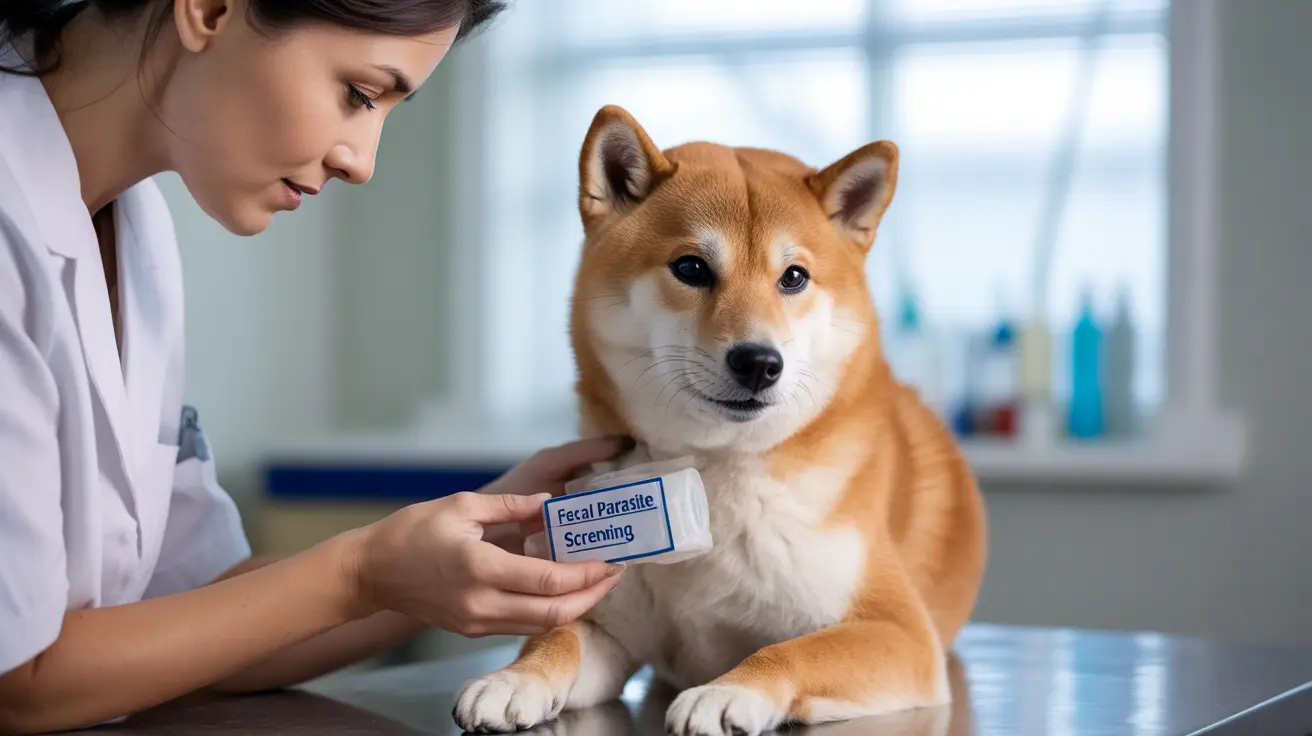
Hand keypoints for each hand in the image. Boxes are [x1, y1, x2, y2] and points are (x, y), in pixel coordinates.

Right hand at [350, 437, 631, 636]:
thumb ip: (512, 506)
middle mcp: (482, 602)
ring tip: (596, 582)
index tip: (612, 559)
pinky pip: (520, 624)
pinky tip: (561, 589)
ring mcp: (476, 621)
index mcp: (481, 568)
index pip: (550, 580)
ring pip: (540, 625)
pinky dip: (548, 610)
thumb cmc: (412, 531)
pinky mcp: (471, 629)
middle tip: (615, 574)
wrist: (370, 572)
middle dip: (592, 595)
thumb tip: (550, 504)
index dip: (588, 573)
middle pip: (554, 612)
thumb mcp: (462, 506)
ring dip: (575, 607)